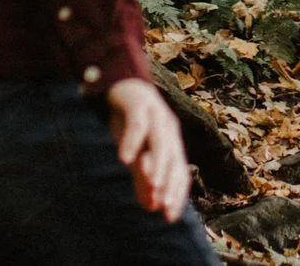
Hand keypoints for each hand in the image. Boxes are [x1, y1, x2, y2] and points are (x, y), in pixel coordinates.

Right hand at [106, 77, 191, 220]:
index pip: (179, 171)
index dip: (176, 194)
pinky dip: (132, 141)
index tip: (169, 218)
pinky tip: (124, 159)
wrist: (120, 82)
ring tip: (153, 185)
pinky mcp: (138, 103)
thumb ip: (143, 177)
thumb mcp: (137, 153)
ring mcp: (155, 114)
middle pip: (173, 159)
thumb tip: (151, 207)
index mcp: (170, 143)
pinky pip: (137, 123)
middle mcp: (168, 129)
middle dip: (170, 184)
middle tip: (164, 207)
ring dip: (157, 165)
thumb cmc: (130, 121)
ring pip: (160, 141)